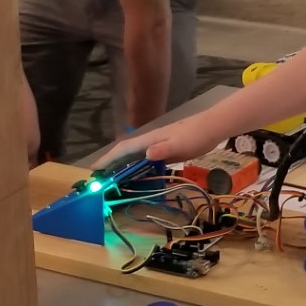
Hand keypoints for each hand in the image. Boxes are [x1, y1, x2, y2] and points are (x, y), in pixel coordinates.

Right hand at [95, 116, 218, 168]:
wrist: (211, 127)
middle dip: (110, 163)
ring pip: (133, 156)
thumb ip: (163, 149)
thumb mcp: (179, 144)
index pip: (123, 149)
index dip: (108, 158)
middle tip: (98, 177)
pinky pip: (144, 159)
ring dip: (121, 165)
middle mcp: (149, 142)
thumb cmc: (195, 136)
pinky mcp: (165, 150)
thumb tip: (146, 154)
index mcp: (149, 140)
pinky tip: (136, 175)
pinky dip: (135, 167)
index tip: (94, 169)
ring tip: (111, 178)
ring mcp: (157, 145)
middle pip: (125, 152)